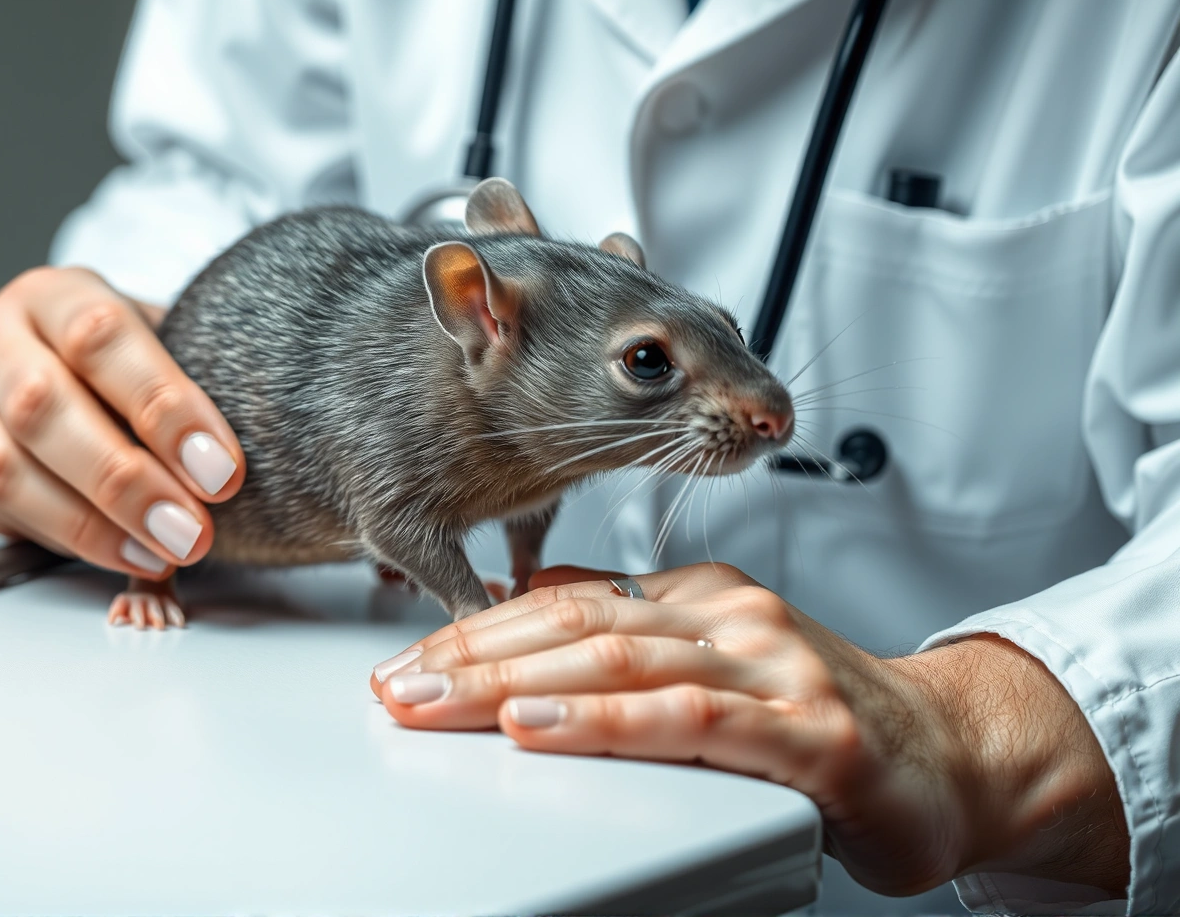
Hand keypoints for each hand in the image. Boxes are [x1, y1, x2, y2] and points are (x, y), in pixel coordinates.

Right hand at [0, 266, 243, 578]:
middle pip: (43, 406)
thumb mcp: (155, 346)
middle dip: (126, 479)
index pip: (100, 337)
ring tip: (160, 551)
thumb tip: (228, 467)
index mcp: (51, 295)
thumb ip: (184, 390)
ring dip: (90, 522)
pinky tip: (116, 552)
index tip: (219, 468)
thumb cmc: (117, 362)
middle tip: (190, 528)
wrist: (46, 366)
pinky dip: (59, 538)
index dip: (163, 406)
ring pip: (6, 468)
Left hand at [369, 563, 1128, 897]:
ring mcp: (770, 668)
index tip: (409, 659)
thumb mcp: (713, 664)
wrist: (959, 758)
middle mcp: (731, 618)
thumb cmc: (826, 721)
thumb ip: (632, 639)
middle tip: (397, 686)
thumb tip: (526, 612)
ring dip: (512, 683)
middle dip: (471, 657)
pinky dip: (603, 722)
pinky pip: (690, 720)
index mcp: (699, 598)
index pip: (565, 601)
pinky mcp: (808, 733)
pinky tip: (539, 725)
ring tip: (440, 701)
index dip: (476, 630)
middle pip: (574, 626)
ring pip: (618, 662)